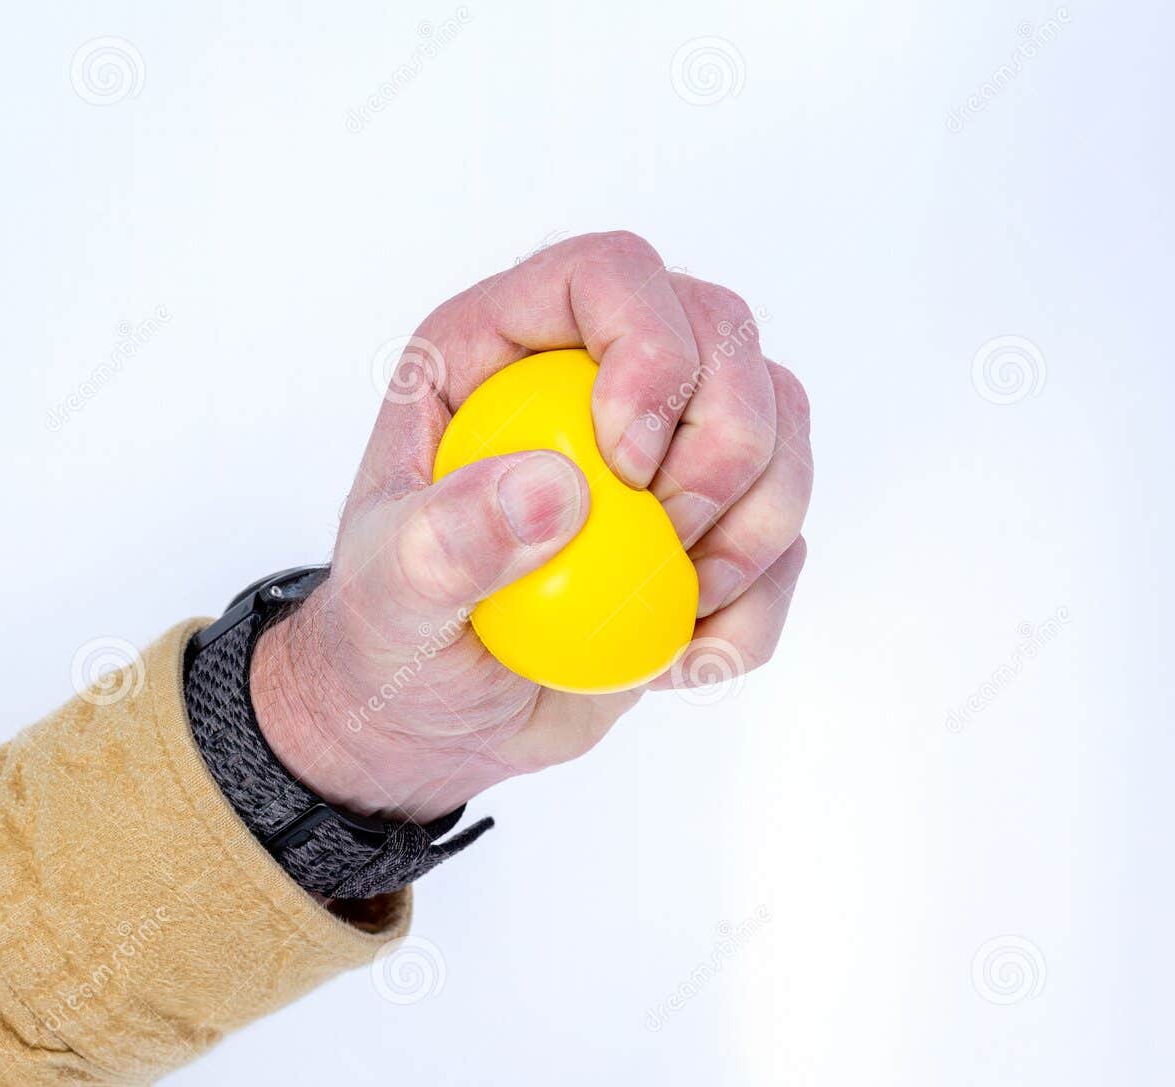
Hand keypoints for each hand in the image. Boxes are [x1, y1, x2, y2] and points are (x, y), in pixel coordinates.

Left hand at [250, 230, 813, 821]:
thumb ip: (447, 543)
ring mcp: (664, 448)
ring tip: (683, 607)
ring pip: (780, 423)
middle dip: (728, 446)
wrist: (437, 721)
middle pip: (725, 335)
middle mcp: (593, 376)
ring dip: (760, 525)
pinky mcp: (708, 526)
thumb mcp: (389, 599)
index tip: (629, 470)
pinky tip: (685, 658)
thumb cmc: (393, 640)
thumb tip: (555, 490)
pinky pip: (785, 538)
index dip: (650, 351)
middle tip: (669, 542)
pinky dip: (755, 609)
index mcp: (500, 352)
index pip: (610, 276)